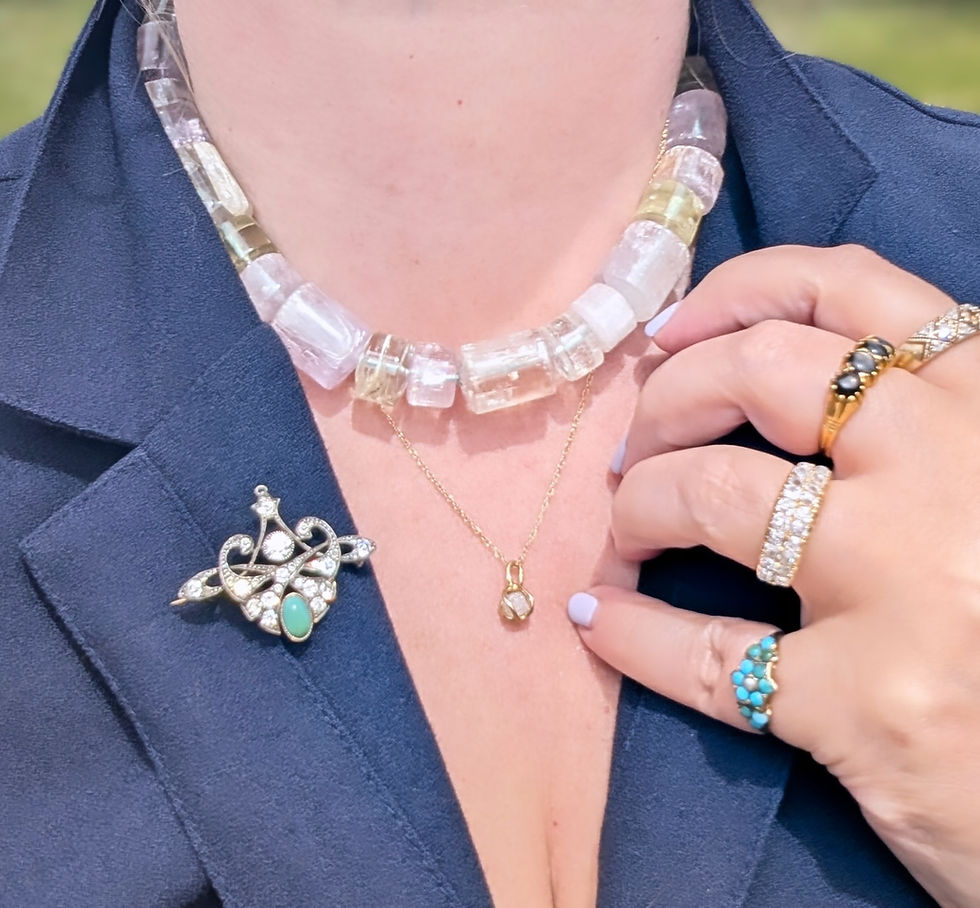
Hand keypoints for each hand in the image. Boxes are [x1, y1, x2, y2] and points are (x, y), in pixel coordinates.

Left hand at [568, 245, 979, 906]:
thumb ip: (918, 420)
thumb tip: (756, 372)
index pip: (847, 286)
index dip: (733, 293)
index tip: (670, 332)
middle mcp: (952, 470)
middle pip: (756, 372)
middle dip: (665, 398)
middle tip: (635, 445)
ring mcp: (908, 584)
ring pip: (713, 493)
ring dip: (637, 502)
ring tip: (622, 529)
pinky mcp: (866, 702)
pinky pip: (706, 652)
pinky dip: (631, 632)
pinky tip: (597, 620)